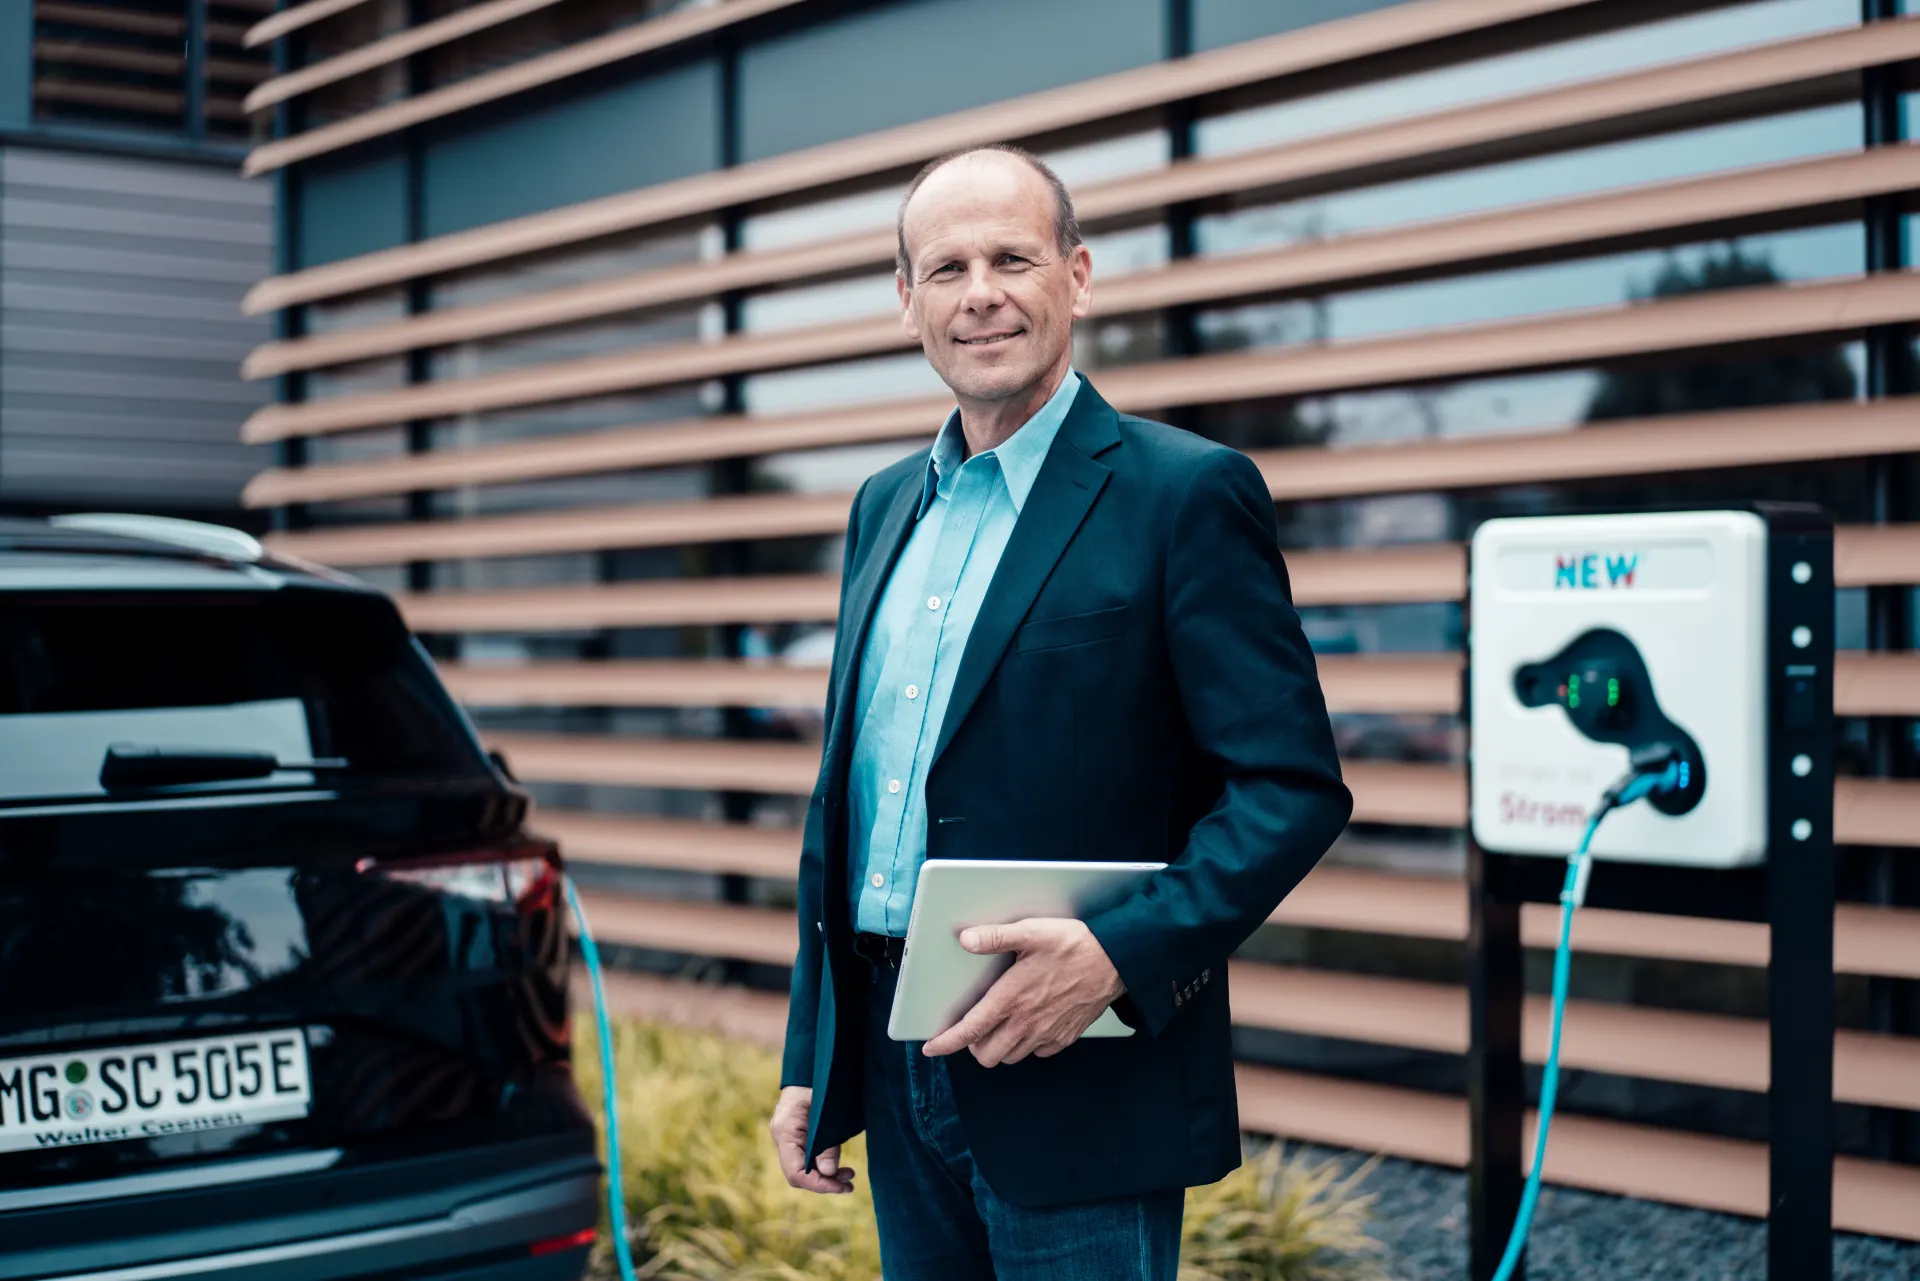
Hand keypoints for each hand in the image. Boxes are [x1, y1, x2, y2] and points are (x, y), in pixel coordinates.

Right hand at [770, 1085, 854, 1193]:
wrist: (812, 1062)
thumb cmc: (821, 1080)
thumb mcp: (827, 1111)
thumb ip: (826, 1142)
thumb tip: (828, 1173)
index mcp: (785, 1131)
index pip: (796, 1172)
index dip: (819, 1184)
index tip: (842, 1186)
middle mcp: (783, 1137)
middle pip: (799, 1174)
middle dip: (825, 1183)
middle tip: (850, 1184)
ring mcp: (788, 1136)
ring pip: (804, 1168)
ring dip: (826, 1176)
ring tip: (849, 1175)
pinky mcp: (797, 1134)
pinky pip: (807, 1157)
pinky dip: (823, 1165)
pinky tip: (839, 1166)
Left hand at [921, 918, 1125, 1067]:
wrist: (1118, 961)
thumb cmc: (1074, 944)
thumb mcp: (1032, 931)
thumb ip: (996, 937)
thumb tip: (965, 939)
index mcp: (1012, 998)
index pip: (970, 1030)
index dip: (946, 1042)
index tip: (931, 1047)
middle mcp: (1026, 1023)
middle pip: (987, 1055)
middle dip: (974, 1046)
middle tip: (975, 1027)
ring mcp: (1047, 1034)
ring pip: (1011, 1057)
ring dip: (1000, 1046)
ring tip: (1002, 1024)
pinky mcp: (1065, 1037)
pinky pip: (1037, 1052)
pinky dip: (1027, 1045)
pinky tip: (1031, 1024)